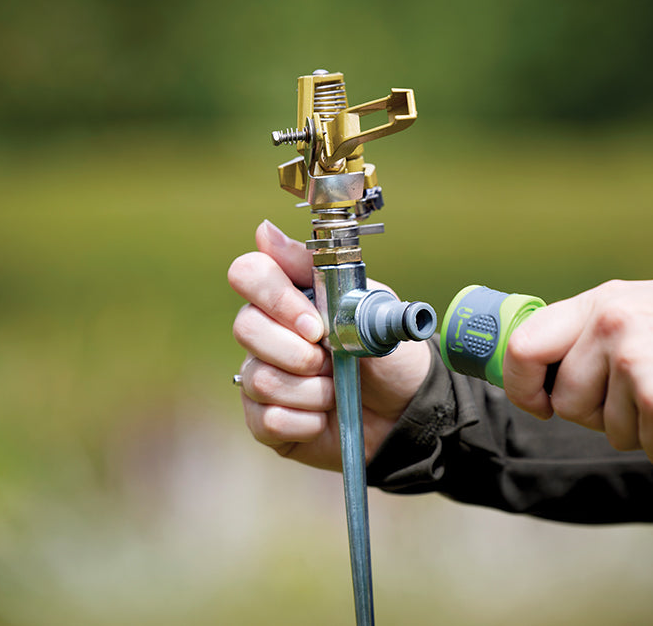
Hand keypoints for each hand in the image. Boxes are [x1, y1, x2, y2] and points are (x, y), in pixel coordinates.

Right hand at [228, 220, 431, 470]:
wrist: (407, 411)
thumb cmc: (387, 354)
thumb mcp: (365, 305)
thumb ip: (316, 269)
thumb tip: (264, 231)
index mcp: (289, 297)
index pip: (249, 274)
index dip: (276, 299)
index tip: (316, 324)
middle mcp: (267, 334)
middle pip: (244, 327)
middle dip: (296, 352)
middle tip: (331, 362)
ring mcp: (261, 376)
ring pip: (259, 379)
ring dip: (312, 391)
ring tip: (336, 392)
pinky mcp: (264, 420)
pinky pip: (267, 419)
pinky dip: (306, 421)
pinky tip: (324, 418)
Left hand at [503, 279, 652, 466]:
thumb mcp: (646, 309)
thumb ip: (596, 332)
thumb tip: (546, 366)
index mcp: (600, 302)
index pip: (523, 345)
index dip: (521, 385)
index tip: (538, 404)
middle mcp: (610, 326)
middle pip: (565, 401)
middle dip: (599, 416)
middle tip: (642, 403)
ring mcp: (633, 362)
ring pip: (607, 431)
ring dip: (644, 432)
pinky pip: (650, 449)